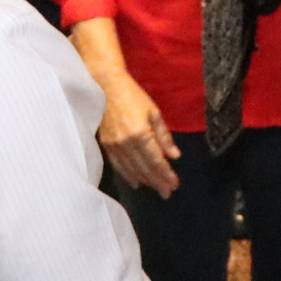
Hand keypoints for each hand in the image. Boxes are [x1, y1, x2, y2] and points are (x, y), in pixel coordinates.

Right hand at [95, 73, 181, 196]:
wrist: (106, 87)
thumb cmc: (133, 96)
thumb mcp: (153, 112)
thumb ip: (164, 136)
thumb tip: (175, 156)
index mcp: (141, 134)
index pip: (156, 161)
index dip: (166, 174)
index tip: (175, 185)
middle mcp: (126, 143)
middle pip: (145, 168)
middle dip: (158, 182)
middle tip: (168, 193)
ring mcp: (114, 146)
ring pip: (132, 170)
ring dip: (145, 181)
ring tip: (156, 189)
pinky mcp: (105, 145)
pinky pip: (118, 166)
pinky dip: (128, 176)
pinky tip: (136, 183)